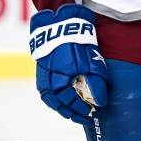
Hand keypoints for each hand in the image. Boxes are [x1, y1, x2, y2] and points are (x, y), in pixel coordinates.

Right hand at [29, 4, 107, 123]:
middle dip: (74, 112)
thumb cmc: (77, 43)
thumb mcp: (92, 62)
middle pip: (62, 105)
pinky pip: (47, 93)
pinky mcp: (41, 73)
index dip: (83, 110)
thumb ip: (97, 84)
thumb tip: (100, 102)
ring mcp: (43, 79)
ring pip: (53, 101)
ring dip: (64, 108)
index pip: (73, 104)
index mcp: (61, 83)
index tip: (92, 113)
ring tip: (74, 112)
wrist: (59, 25)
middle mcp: (49, 84)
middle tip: (85, 116)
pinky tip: (63, 100)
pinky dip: (55, 100)